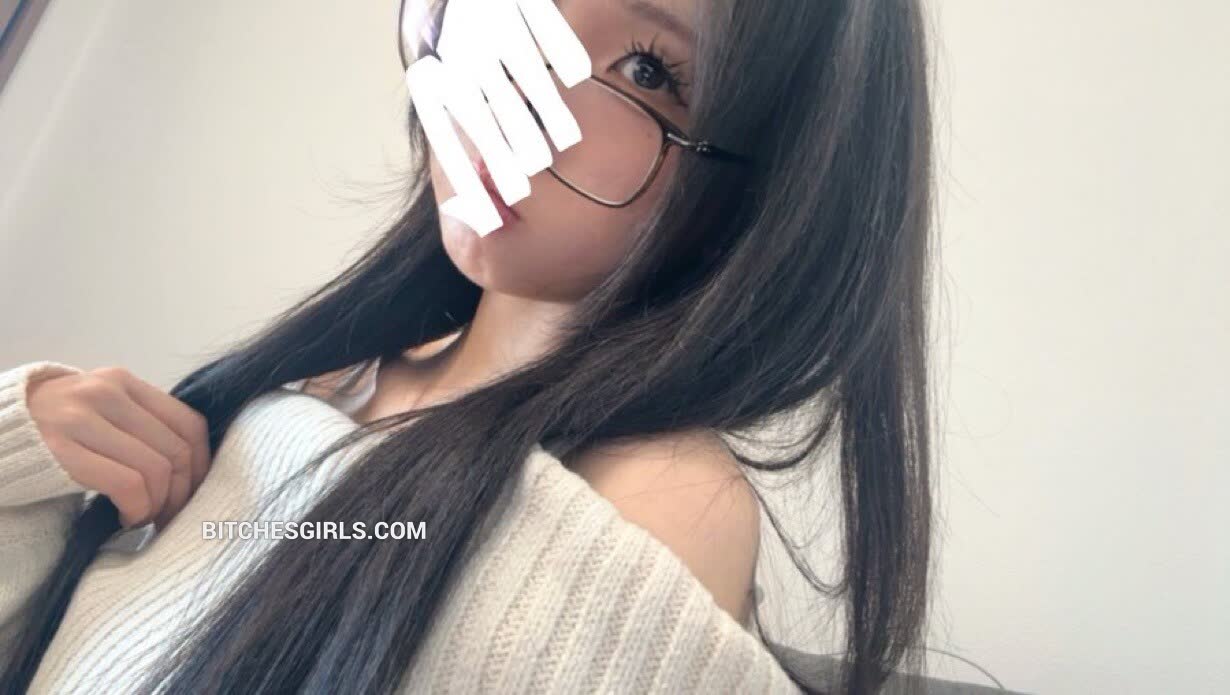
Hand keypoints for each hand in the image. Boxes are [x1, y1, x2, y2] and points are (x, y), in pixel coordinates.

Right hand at [26, 366, 211, 528]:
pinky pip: (127, 484)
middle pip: (176, 450)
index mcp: (121, 382)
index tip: (196, 491)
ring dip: (159, 504)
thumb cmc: (48, 431)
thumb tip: (190, 463)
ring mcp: (81, 420)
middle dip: (183, 492)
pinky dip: (137, 508)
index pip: (188, 423)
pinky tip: (126, 517)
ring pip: (156, 469)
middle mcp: (106, 393)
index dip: (202, 464)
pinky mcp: (61, 451)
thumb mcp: (96, 411)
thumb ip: (137, 423)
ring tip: (144, 517)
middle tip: (171, 515)